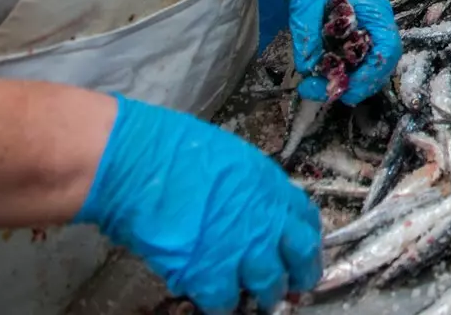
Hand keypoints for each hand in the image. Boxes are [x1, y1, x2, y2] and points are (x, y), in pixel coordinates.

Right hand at [75, 97, 320, 312]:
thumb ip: (252, 191)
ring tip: (257, 299)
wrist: (143, 165)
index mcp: (273, 189)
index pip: (307, 222)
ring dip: (263, 294)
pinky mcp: (208, 275)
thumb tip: (253, 210)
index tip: (304, 249)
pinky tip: (215, 300)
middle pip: (299, 258)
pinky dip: (221, 304)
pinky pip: (224, 301)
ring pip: (267, 286)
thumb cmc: (180, 151)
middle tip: (293, 285)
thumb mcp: (235, 161)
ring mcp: (240, 250)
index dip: (307, 240)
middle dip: (298, 275)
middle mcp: (266, 222)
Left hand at [279, 0, 401, 103]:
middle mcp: (372, 22)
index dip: (372, 73)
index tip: (345, 88)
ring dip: (340, 80)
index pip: (387, 47)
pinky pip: (346, 59)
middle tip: (320, 92)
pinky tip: (312, 72)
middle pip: (378, 63)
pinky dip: (331, 71)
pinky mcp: (345, 34)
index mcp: (373, 8)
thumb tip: (309, 65)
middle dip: (354, 84)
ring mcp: (360, 29)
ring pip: (362, 65)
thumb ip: (308, 29)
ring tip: (311, 86)